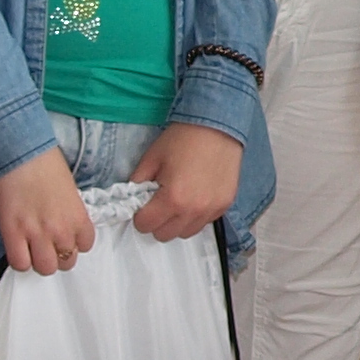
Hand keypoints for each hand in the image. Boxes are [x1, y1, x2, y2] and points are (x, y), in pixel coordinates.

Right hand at [0, 146, 92, 273]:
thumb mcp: (70, 191)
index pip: (85, 246)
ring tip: (32, 248)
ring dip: (39, 260)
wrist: (21, 154)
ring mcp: (38, 235)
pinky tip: (18, 247)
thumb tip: (64, 227)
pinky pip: (20, 264)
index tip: (64, 235)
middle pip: (66, 262)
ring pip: (45, 268)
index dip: (74, 242)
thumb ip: (71, 213)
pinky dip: (20, 260)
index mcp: (79, 218)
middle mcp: (62, 231)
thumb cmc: (47, 164)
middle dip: (57, 254)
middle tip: (47, 243)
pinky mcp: (13, 234)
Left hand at [129, 123, 243, 237]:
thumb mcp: (152, 157)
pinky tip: (195, 196)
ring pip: (185, 233)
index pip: (145, 225)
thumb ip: (138, 182)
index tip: (143, 203)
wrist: (218, 125)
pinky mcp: (225, 205)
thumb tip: (134, 198)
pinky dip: (196, 216)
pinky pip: (204, 222)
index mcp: (172, 199)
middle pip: (164, 235)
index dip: (140, 215)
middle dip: (157, 221)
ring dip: (177, 222)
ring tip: (178, 201)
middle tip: (159, 202)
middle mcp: (193, 210)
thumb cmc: (183, 138)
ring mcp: (211, 210)